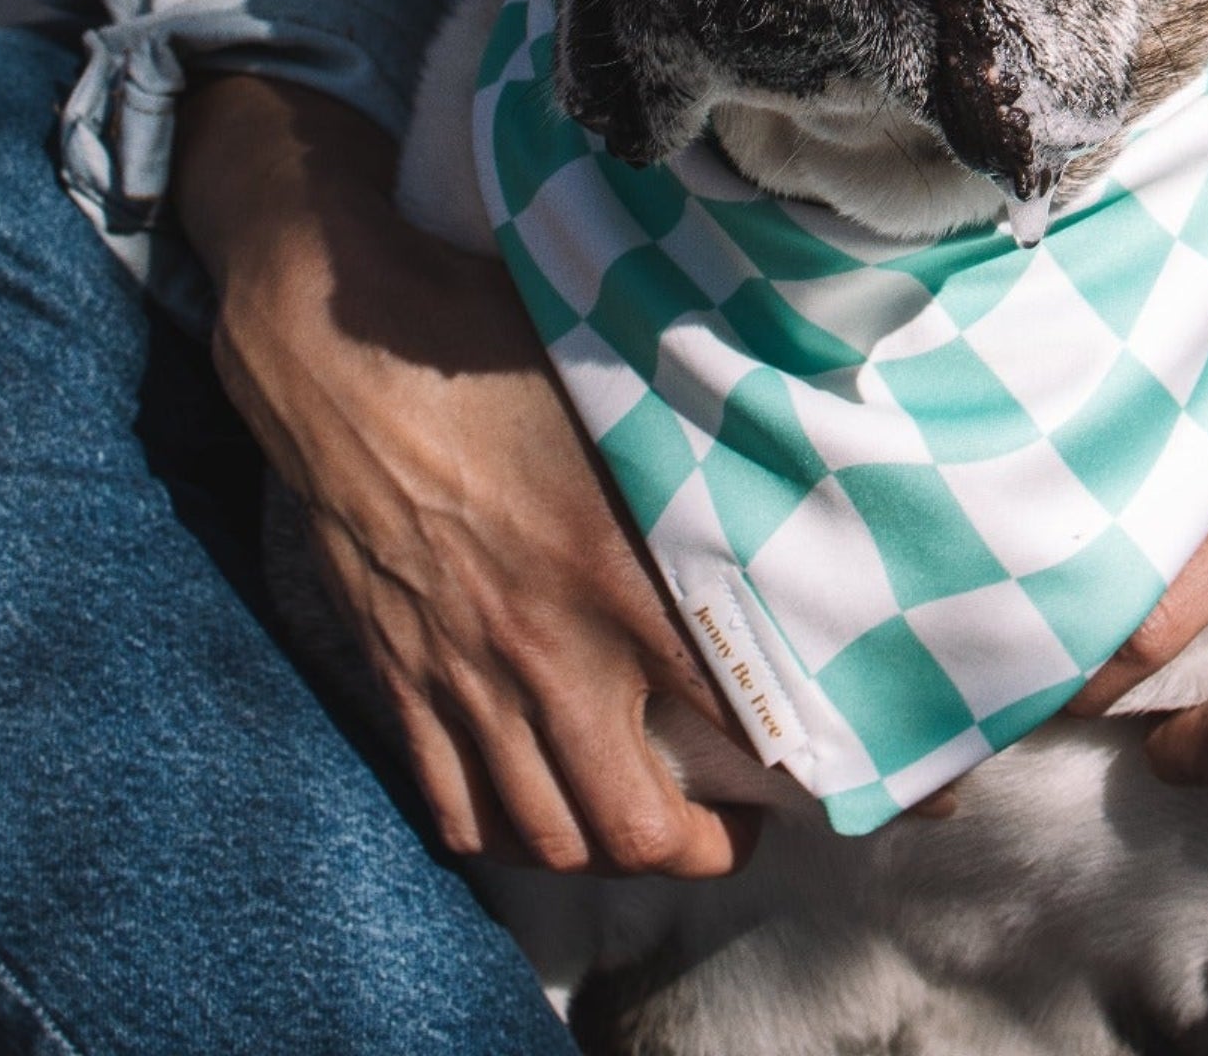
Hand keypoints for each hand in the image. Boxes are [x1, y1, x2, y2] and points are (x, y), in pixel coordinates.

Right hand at [173, 76, 757, 877]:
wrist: (343, 356)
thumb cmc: (491, 352)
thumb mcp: (624, 397)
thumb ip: (704, 462)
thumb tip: (800, 470)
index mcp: (615, 572)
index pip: (738, 706)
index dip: (815, 763)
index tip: (864, 780)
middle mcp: (544, 648)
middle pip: (636, 824)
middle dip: (709, 850)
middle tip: (746, 823)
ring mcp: (463, 676)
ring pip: (548, 837)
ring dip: (614, 855)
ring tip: (656, 826)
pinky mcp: (400, 679)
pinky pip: (455, 808)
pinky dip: (509, 835)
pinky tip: (545, 813)